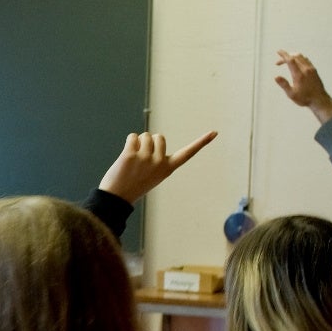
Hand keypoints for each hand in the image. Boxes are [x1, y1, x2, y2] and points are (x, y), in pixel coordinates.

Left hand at [97, 130, 217, 204]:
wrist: (116, 197)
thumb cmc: (133, 184)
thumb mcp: (151, 174)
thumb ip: (155, 157)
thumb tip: (149, 137)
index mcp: (168, 169)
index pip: (187, 154)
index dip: (201, 142)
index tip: (214, 132)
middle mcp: (159, 162)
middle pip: (159, 137)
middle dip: (149, 142)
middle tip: (141, 159)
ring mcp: (145, 158)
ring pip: (145, 136)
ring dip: (138, 143)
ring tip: (132, 160)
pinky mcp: (130, 155)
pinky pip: (133, 137)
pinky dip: (129, 142)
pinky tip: (125, 156)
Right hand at [274, 50, 331, 121]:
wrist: (319, 99)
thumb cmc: (305, 98)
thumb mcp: (291, 94)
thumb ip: (284, 84)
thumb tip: (276, 77)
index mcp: (299, 75)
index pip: (290, 60)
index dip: (284, 55)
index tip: (279, 51)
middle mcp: (306, 70)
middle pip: (295, 56)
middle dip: (286, 57)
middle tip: (278, 63)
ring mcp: (311, 69)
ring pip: (301, 57)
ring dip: (292, 57)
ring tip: (286, 62)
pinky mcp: (314, 70)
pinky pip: (306, 60)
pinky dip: (299, 58)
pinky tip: (296, 64)